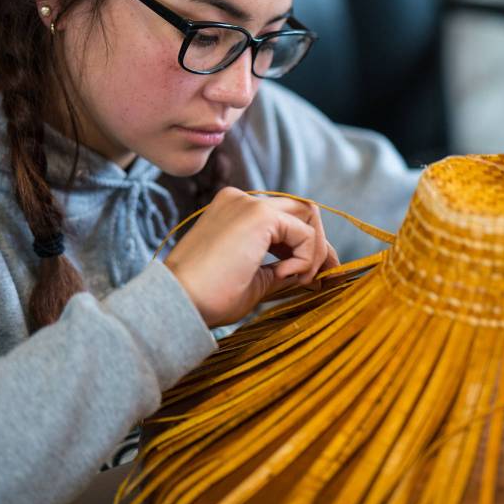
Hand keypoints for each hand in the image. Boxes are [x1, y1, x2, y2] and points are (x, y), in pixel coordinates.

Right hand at [164, 187, 338, 326]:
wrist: (180, 303)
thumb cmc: (208, 299)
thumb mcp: (255, 280)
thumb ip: (283, 269)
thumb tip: (315, 272)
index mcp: (234, 211)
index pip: (285, 217)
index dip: (306, 245)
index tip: (313, 276)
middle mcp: (241, 200)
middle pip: (301, 210)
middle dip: (319, 243)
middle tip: (323, 277)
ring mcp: (248, 204)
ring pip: (308, 216)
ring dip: (314, 251)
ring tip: (298, 282)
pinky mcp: (258, 215)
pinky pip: (305, 233)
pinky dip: (305, 258)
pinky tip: (285, 277)